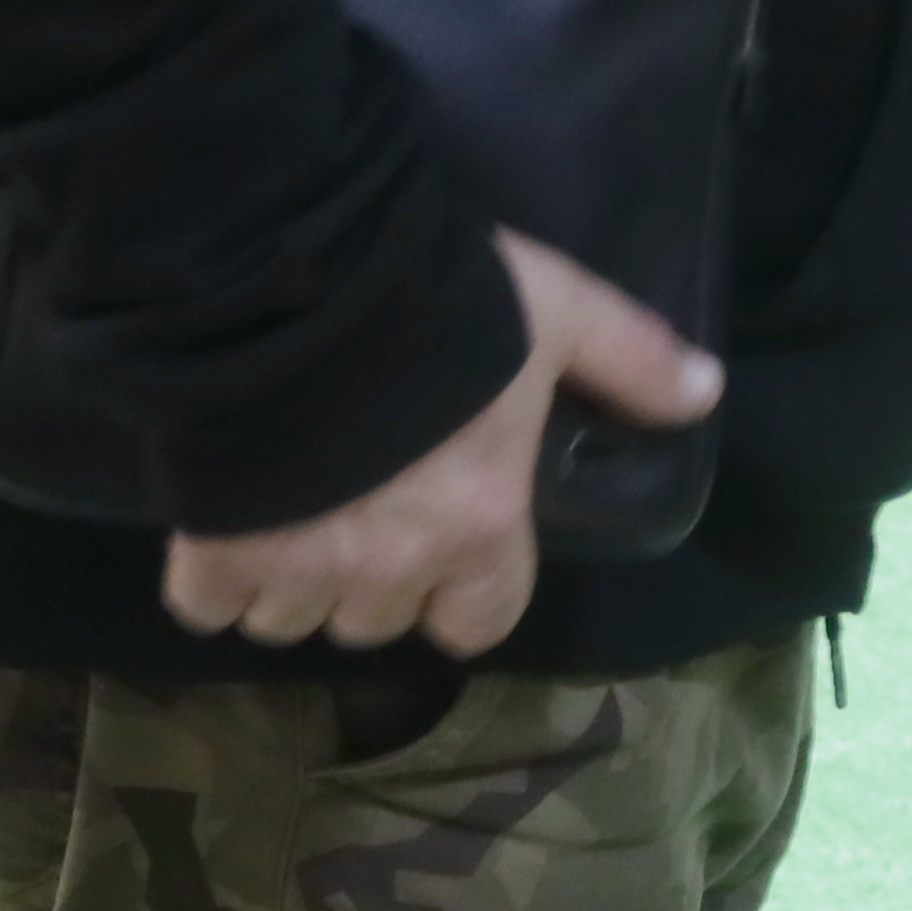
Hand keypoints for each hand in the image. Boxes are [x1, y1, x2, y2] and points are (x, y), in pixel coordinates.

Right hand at [157, 231, 720, 658]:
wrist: (298, 288)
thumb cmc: (445, 304)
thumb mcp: (560, 313)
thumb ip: (630, 359)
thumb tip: (704, 395)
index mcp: (479, 525)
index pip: (482, 619)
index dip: (465, 597)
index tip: (449, 561)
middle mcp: (390, 566)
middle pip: (377, 622)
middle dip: (376, 582)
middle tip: (366, 517)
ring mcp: (296, 566)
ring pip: (292, 621)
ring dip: (294, 586)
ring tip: (293, 526)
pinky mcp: (212, 548)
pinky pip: (208, 605)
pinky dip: (213, 580)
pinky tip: (223, 531)